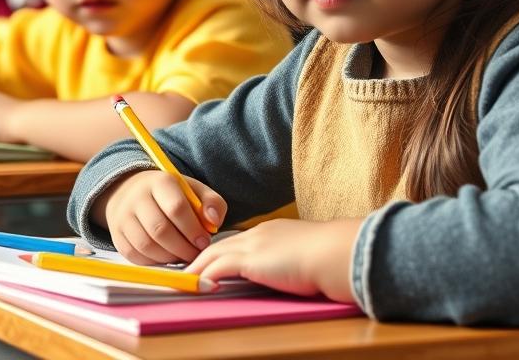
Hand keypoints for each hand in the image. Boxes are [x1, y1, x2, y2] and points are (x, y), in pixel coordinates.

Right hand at [93, 170, 225, 264]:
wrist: (131, 191)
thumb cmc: (171, 195)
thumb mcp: (194, 191)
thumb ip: (212, 203)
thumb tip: (213, 222)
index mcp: (160, 182)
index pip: (176, 208)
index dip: (193, 229)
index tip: (204, 242)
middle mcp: (137, 197)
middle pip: (160, 230)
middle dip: (183, 248)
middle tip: (195, 254)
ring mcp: (123, 216)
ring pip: (146, 245)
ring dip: (169, 257)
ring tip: (182, 256)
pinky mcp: (117, 234)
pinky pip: (135, 256)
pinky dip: (154, 262)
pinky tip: (167, 257)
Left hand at [186, 217, 361, 301]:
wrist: (335, 252)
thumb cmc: (330, 257)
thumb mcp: (306, 256)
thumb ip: (293, 260)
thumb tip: (293, 272)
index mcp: (270, 232)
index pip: (237, 241)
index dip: (220, 253)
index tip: (209, 262)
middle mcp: (257, 234)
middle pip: (218, 246)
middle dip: (199, 258)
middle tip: (185, 271)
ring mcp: (253, 245)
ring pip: (212, 255)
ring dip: (195, 269)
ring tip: (182, 282)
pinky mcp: (251, 260)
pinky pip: (218, 268)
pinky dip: (205, 276)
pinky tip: (198, 286)